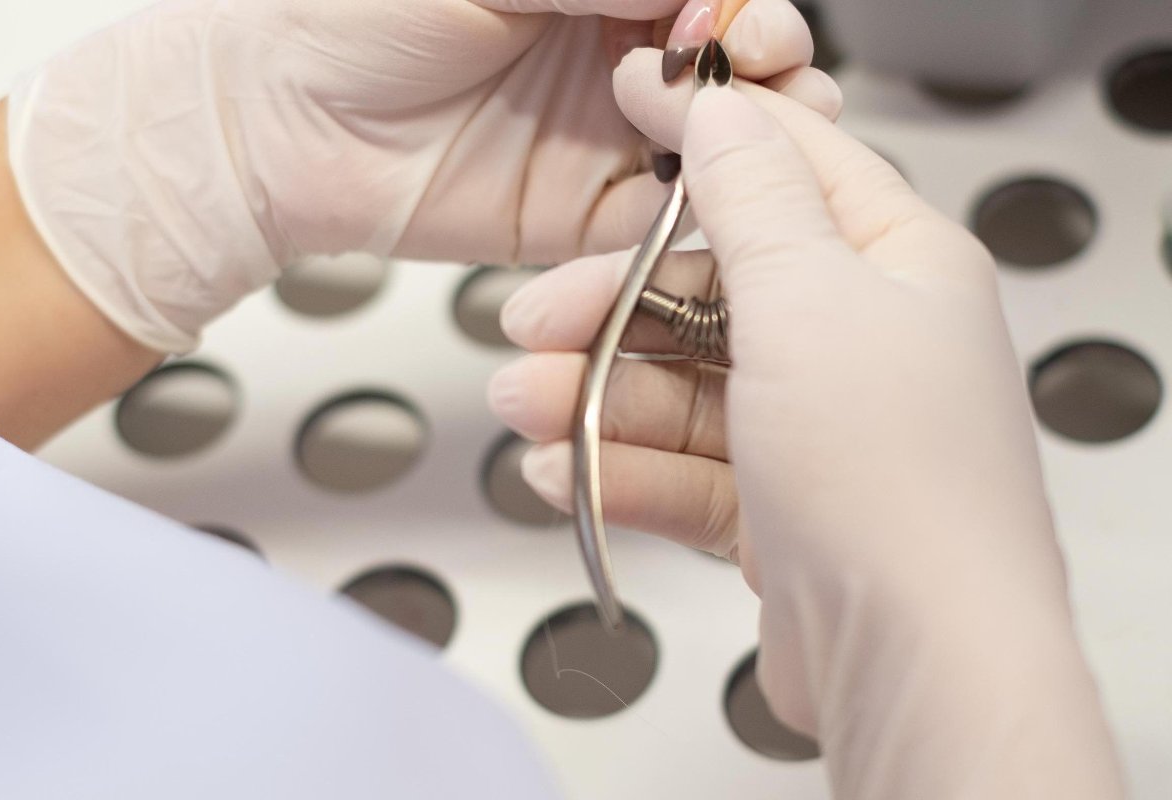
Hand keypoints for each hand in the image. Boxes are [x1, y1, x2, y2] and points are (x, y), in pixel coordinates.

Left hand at [8, 0, 838, 352]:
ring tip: (741, 139)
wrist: (271, 127)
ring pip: (719, 152)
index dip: (740, 7)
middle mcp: (612, 64)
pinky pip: (659, 233)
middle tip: (749, 66)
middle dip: (770, 67)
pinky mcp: (582, 228)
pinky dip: (695, 226)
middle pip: (737, 71)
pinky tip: (702, 209)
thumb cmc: (343, 18)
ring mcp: (603, 146)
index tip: (732, 20)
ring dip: (756, 148)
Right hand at [490, 85, 1123, 795]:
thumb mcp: (809, 302)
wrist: (916, 661)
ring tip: (527, 409)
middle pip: (711, 293)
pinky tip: (566, 474)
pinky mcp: (782, 508)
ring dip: (597, 397)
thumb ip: (753, 200)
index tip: (626, 118)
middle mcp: (862, 343)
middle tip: (532, 324)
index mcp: (895, 266)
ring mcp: (820, 430)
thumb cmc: (894, 481)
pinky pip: (685, 470)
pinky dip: (623, 470)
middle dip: (610, 311)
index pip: (790, 172)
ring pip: (685, 388)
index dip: (705, 140)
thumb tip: (723, 108)